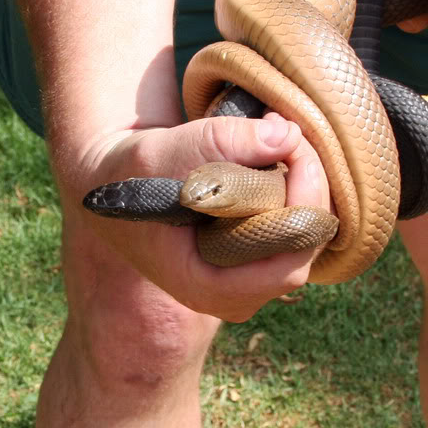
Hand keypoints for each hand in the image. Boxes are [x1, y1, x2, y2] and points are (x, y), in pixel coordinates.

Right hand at [61, 113, 329, 321]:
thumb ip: (223, 141)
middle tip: (291, 135)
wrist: (118, 180)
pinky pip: (299, 227)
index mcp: (206, 285)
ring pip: (308, 237)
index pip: (288, 262)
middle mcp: (233, 292)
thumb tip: (288, 136)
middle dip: (309, 187)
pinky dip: (300, 190)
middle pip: (305, 248)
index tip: (293, 149)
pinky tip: (279, 156)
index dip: (303, 205)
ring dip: (306, 186)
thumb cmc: (133, 173)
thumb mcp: (165, 149)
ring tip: (280, 141)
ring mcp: (247, 277)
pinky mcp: (257, 254)